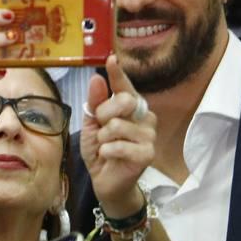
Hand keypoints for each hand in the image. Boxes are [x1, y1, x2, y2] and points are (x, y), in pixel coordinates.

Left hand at [81, 55, 155, 219]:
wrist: (106, 182)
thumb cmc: (101, 150)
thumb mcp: (92, 124)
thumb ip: (95, 103)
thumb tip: (96, 79)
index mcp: (131, 107)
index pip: (125, 86)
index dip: (118, 73)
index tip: (111, 59)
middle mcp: (144, 116)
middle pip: (123, 101)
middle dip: (104, 114)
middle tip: (101, 128)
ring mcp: (149, 135)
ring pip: (117, 125)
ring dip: (103, 138)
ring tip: (106, 147)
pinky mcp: (148, 153)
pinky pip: (119, 145)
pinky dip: (107, 151)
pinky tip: (109, 156)